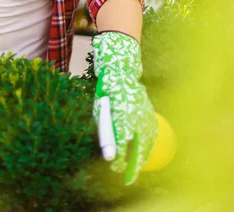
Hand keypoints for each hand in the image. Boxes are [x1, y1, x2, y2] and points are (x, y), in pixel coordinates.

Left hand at [92, 31, 157, 184]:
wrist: (122, 72)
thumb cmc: (107, 92)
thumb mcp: (100, 111)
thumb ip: (106, 132)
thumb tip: (109, 154)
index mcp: (122, 120)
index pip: (121, 148)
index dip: (118, 161)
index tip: (114, 167)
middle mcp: (136, 120)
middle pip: (138, 151)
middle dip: (133, 167)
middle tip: (128, 180)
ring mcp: (145, 116)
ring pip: (148, 144)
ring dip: (143, 158)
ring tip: (136, 169)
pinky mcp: (150, 113)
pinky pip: (152, 134)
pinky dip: (149, 145)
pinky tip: (144, 152)